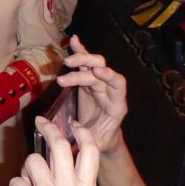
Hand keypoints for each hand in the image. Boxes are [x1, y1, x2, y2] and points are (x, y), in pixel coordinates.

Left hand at [10, 118, 98, 185]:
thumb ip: (70, 184)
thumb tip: (54, 158)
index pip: (91, 152)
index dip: (82, 133)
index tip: (73, 123)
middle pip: (60, 146)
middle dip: (48, 128)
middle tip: (41, 122)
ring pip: (33, 160)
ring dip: (26, 171)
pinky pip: (16, 182)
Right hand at [55, 35, 127, 153]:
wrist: (101, 138)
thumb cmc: (100, 141)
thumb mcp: (96, 145)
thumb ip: (88, 139)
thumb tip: (75, 128)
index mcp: (117, 104)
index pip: (118, 84)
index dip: (109, 76)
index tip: (95, 72)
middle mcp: (110, 90)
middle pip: (102, 70)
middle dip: (85, 69)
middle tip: (66, 73)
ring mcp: (99, 83)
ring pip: (94, 63)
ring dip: (82, 58)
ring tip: (67, 60)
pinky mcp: (88, 81)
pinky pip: (85, 64)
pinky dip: (80, 51)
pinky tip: (74, 40)